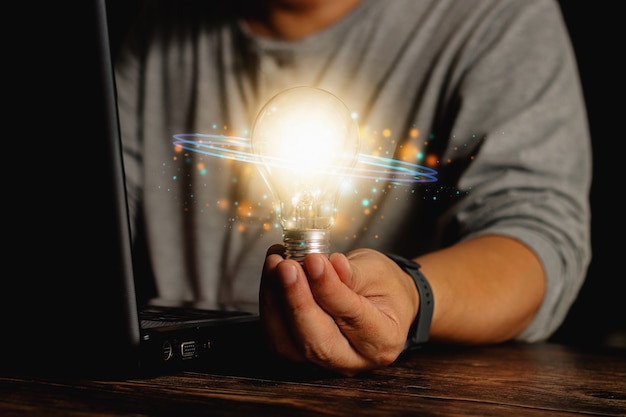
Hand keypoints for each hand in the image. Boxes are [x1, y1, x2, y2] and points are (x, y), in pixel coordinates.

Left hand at [259, 246, 418, 375]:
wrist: (381, 301)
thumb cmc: (382, 286)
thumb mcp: (376, 271)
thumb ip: (351, 273)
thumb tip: (324, 265)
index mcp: (383, 340)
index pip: (353, 318)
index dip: (328, 289)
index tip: (313, 260)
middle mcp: (354, 360)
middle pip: (317, 343)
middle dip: (296, 301)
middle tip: (286, 266)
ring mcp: (324, 363)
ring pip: (289, 345)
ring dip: (275, 301)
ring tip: (276, 263)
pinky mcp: (300, 354)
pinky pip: (277, 336)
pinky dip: (270, 305)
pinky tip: (272, 275)